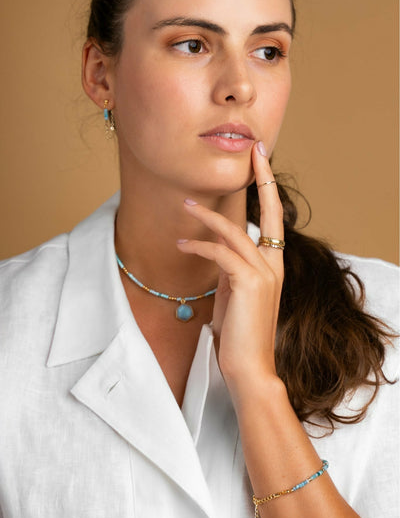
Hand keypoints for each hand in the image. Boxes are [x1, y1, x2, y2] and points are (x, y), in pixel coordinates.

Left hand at [177, 141, 283, 390]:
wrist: (249, 368)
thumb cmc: (239, 334)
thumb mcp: (235, 294)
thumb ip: (231, 269)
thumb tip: (216, 249)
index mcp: (273, 266)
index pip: (275, 220)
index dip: (269, 189)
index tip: (261, 163)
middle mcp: (274, 265)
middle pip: (273, 211)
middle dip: (264, 178)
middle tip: (255, 149)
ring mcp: (265, 273)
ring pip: (237, 232)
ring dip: (208, 217)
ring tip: (185, 205)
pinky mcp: (249, 283)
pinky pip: (221, 253)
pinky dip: (200, 246)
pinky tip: (182, 245)